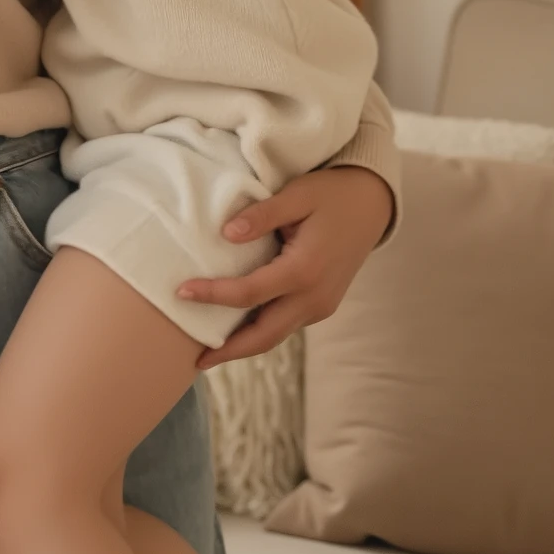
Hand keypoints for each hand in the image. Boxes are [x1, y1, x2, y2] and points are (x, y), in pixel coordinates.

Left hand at [180, 164, 393, 367]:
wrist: (371, 204)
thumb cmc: (330, 194)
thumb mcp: (297, 194)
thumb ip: (262, 214)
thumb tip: (225, 234)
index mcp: (306, 270)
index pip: (250, 293)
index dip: (213, 295)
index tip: (182, 293)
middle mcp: (315, 297)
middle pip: (265, 335)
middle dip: (228, 350)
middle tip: (194, 360)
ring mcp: (321, 305)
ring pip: (276, 335)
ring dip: (244, 346)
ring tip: (209, 352)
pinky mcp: (322, 305)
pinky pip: (286, 325)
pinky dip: (260, 332)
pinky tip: (237, 329)